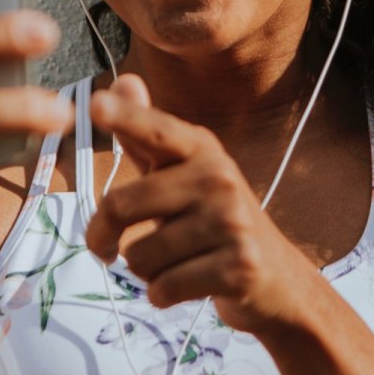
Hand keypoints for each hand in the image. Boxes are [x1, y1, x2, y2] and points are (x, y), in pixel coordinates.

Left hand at [85, 75, 317, 334]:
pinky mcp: (239, 267)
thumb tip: (124, 79)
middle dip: (101, 236)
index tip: (95, 103)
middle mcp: (219, 178)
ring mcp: (233, 222)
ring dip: (143, 270)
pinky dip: (162, 295)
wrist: (277, 279)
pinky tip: (187, 285)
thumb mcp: (184, 173)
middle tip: (104, 247)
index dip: (126, 116)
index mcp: (202, 149)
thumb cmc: (215, 221)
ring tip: (172, 263)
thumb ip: (146, 135)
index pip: (155, 131)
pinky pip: (163, 288)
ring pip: (140, 256)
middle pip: (122, 205)